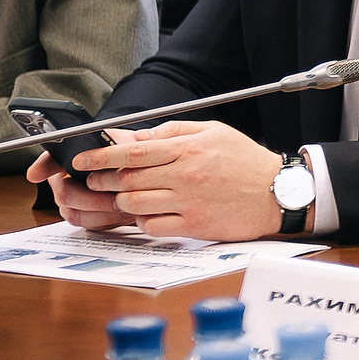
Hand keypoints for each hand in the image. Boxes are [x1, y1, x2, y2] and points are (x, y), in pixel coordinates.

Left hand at [45, 120, 284, 240]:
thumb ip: (173, 132)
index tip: (81, 158)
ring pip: (134, 204)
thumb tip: (136, 136)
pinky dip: (143, 221)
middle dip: (104, 180)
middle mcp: (185, 175)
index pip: (133, 150)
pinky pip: (152, 226)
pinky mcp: (193, 225)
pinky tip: (150, 213)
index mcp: (188, 149)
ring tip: (126, 196)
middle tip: (97, 181)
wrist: (277, 192)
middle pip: (127, 179)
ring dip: (123, 201)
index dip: (101, 155)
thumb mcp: (213, 133)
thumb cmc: (245, 162)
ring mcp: (188, 202)